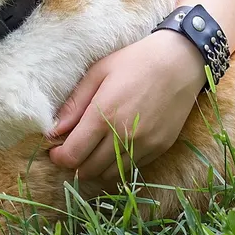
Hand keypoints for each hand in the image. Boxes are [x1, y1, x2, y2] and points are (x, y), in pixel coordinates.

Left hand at [48, 30, 206, 180]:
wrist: (180, 62)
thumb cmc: (135, 61)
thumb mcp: (99, 72)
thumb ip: (75, 103)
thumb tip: (54, 130)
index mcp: (103, 115)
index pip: (73, 154)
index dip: (59, 158)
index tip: (55, 151)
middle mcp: (123, 135)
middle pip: (89, 170)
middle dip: (75, 164)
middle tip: (72, 150)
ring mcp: (144, 144)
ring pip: (110, 174)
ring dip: (96, 168)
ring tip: (93, 150)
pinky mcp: (160, 148)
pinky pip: (132, 167)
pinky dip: (118, 163)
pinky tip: (115, 147)